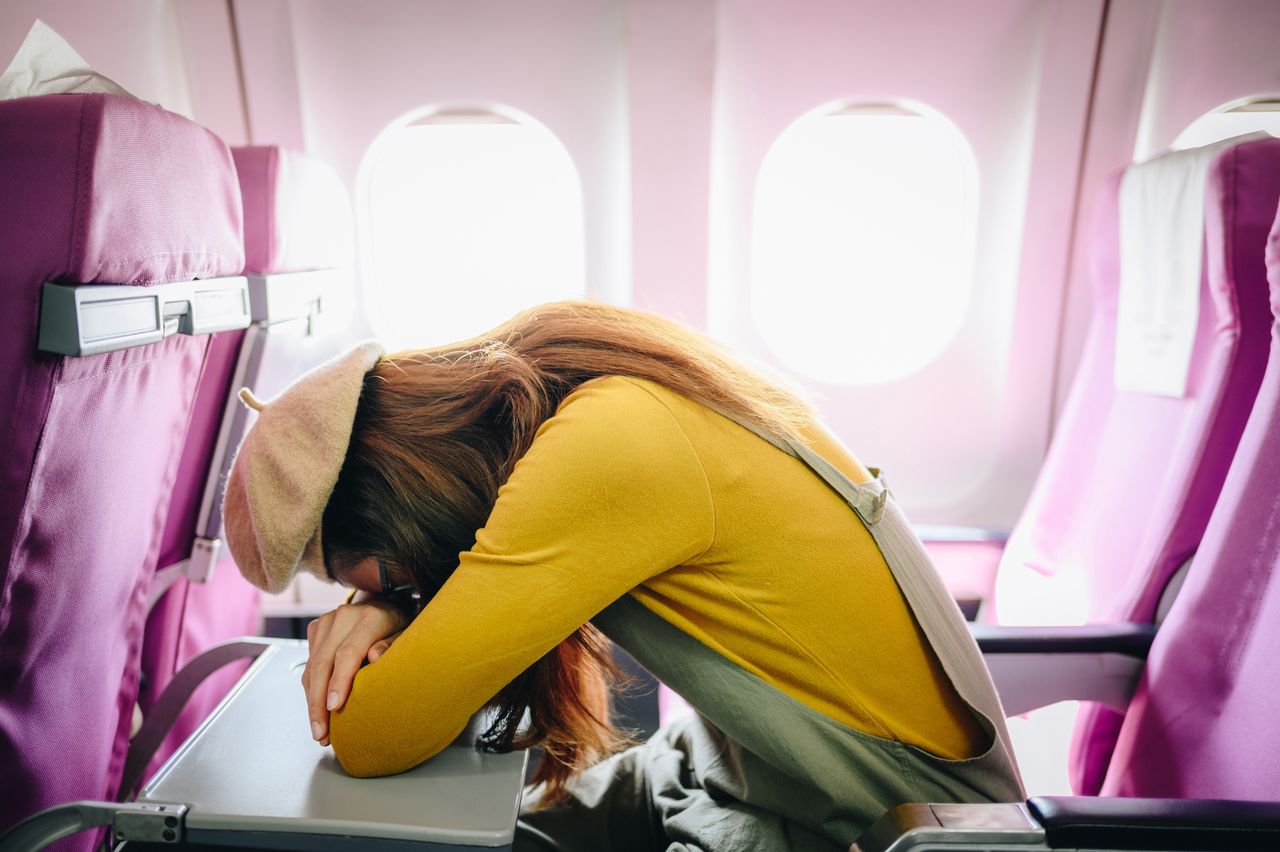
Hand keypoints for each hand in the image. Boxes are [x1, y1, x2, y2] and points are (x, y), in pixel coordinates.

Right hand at [302, 600, 407, 745]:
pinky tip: (318, 709)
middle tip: (321, 733)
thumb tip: (375, 658)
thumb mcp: (406, 636)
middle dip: (318, 702)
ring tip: (320, 730)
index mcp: (371, 617)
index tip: (334, 707)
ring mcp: (328, 620)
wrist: (385, 604)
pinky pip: (309, 663)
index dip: (339, 681)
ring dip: (312, 701)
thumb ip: (392, 647)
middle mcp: (345, 616)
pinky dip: (311, 689)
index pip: (348, 653)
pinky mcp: (317, 628)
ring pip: (311, 667)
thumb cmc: (398, 626)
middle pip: (323, 663)